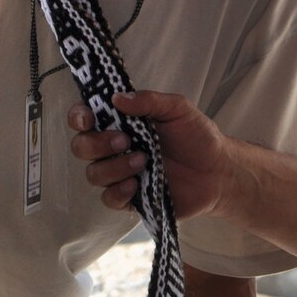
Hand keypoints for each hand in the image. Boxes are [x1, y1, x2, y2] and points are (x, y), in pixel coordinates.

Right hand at [69, 89, 231, 218]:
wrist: (218, 170)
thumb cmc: (197, 135)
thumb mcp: (178, 109)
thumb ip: (149, 101)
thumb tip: (116, 98)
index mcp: (121, 123)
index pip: (85, 118)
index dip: (78, 117)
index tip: (89, 118)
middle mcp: (115, 149)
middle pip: (81, 147)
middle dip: (96, 143)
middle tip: (125, 140)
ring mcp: (121, 174)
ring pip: (93, 174)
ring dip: (114, 167)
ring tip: (143, 161)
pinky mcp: (131, 199)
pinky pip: (109, 199)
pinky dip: (118, 191)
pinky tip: (136, 184)